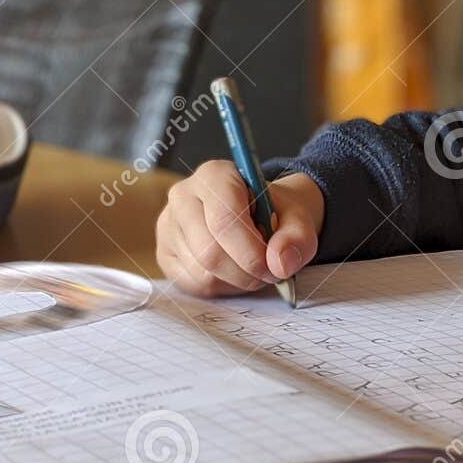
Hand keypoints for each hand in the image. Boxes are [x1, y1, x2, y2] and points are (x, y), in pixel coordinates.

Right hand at [156, 162, 324, 297]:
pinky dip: (222, 287)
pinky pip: (194, 285)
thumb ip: (296, 237)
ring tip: (253, 267)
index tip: (275, 267)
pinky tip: (234, 272)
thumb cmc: (274, 213)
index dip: (252, 253)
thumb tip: (280, 263)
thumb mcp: (298, 218)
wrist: (260, 216)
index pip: (224, 220)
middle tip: (269, 273)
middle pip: (210, 252)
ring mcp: (168, 226)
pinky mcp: (165, 254)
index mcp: (214, 175)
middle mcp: (182, 196)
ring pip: (203, 273)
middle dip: (247, 273)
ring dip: (237, 281)